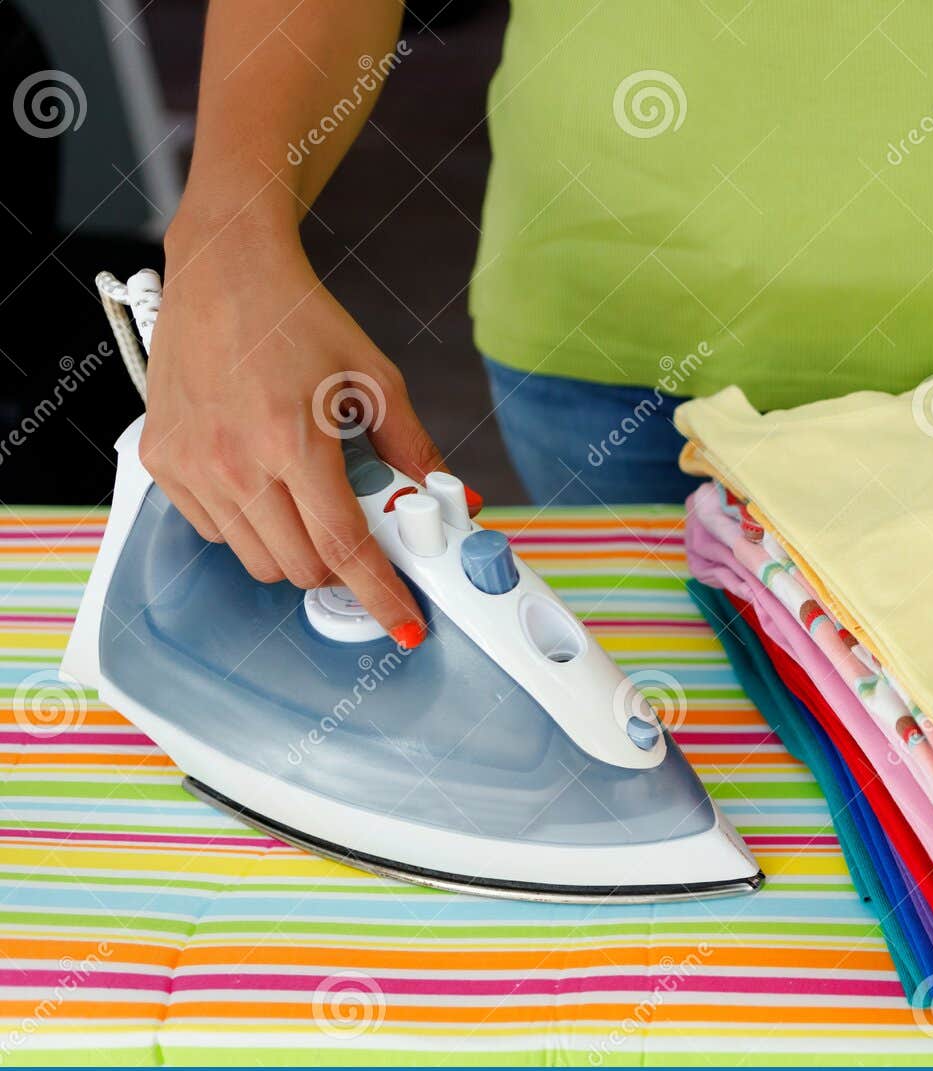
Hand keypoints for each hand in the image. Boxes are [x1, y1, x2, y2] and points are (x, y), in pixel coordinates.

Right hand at [141, 213, 463, 645]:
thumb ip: (414, 449)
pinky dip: (247, 527)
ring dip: (293, 549)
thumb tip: (454, 498)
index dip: (379, 593)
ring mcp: (193, 465)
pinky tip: (262, 483)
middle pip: (299, 568)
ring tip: (306, 498)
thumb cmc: (299, 320)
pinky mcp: (163, 462)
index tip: (403, 621)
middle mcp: (236, 461)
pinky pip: (214, 531)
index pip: (344, 547)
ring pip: (255, 560)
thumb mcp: (374, 380)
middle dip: (339, 566)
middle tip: (356, 533)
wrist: (224, 272)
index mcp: (294, 442)